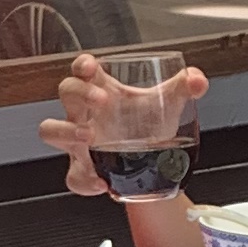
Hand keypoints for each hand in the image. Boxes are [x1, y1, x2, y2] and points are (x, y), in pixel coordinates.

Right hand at [36, 50, 209, 199]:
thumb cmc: (148, 124)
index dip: (83, 65)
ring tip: (89, 137)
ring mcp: (78, 142)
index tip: (91, 67)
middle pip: (66, 92)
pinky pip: (72, 176)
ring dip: (66, 130)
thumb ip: (185, 88)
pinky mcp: (81, 169)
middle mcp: (84, 113)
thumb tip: (197, 81)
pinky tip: (102, 181)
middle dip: (80, 93)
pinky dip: (84, 180)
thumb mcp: (168, 103)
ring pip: (51, 130)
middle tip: (102, 102)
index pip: (83, 69)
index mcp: (102, 90)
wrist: (154, 163)